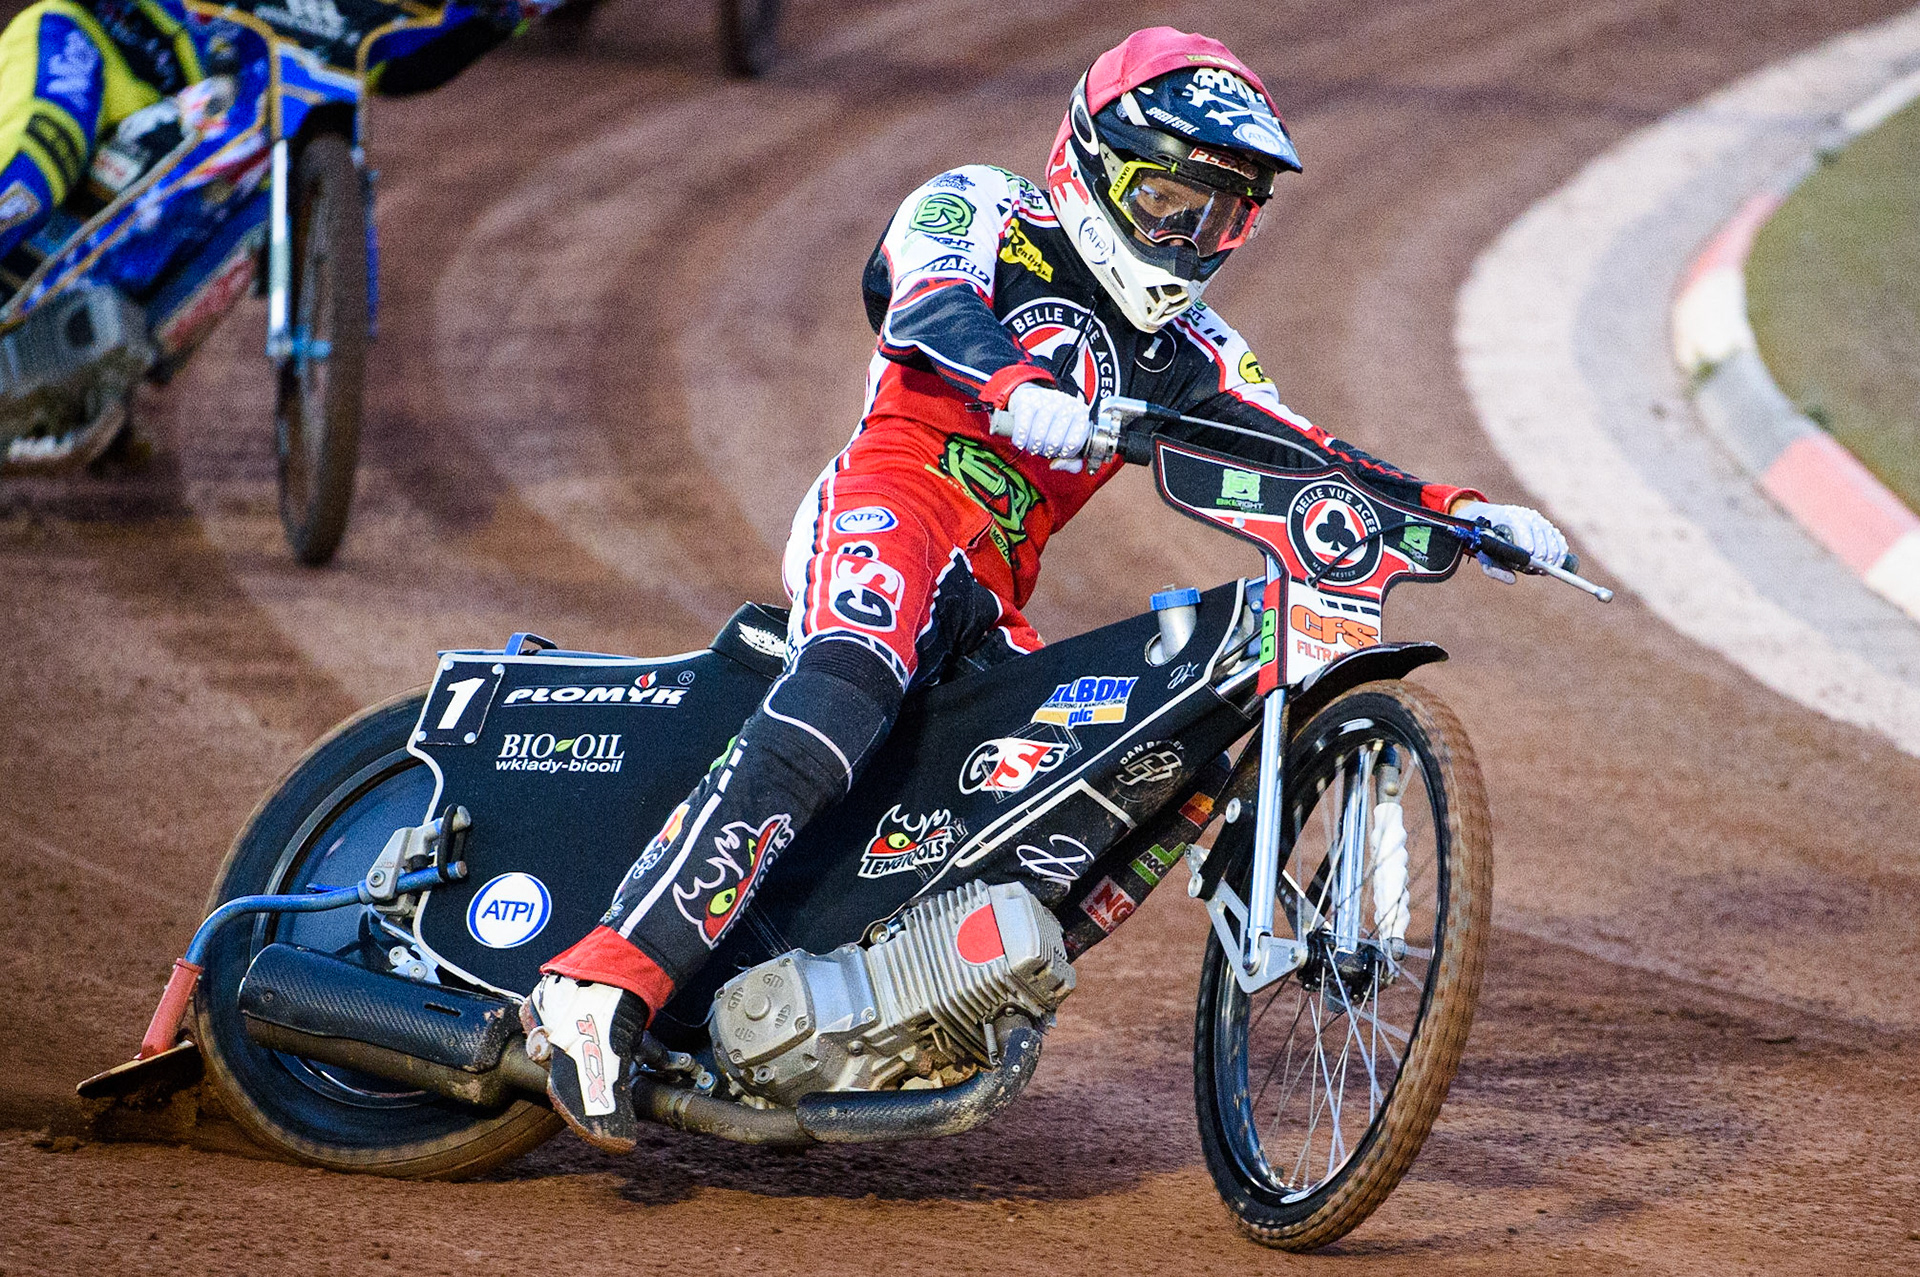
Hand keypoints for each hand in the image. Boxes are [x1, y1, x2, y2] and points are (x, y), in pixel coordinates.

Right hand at [1004, 383, 1090, 463]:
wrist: (1036, 398)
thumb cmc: (1055, 424)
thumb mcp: (1070, 441)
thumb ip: (1072, 462)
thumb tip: (1055, 465)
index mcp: (1080, 414)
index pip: (1074, 443)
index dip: (1064, 453)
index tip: (1059, 452)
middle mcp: (1065, 404)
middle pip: (1054, 442)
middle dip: (1046, 452)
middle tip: (1043, 450)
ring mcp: (1046, 400)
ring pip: (1037, 437)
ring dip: (1032, 448)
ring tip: (1033, 446)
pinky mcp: (1026, 400)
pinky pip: (1022, 428)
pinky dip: (1020, 440)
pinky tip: (1022, 442)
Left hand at [1453, 500, 1567, 583]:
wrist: (1492, 519)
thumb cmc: (1488, 541)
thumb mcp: (1485, 554)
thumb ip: (1494, 569)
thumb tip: (1513, 580)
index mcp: (1509, 519)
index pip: (1525, 537)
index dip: (1530, 554)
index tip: (1529, 565)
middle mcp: (1526, 516)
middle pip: (1543, 541)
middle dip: (1542, 559)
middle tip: (1537, 570)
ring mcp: (1538, 519)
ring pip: (1554, 542)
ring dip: (1552, 559)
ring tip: (1543, 569)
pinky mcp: (1546, 524)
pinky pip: (1560, 540)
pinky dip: (1560, 554)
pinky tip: (1553, 563)